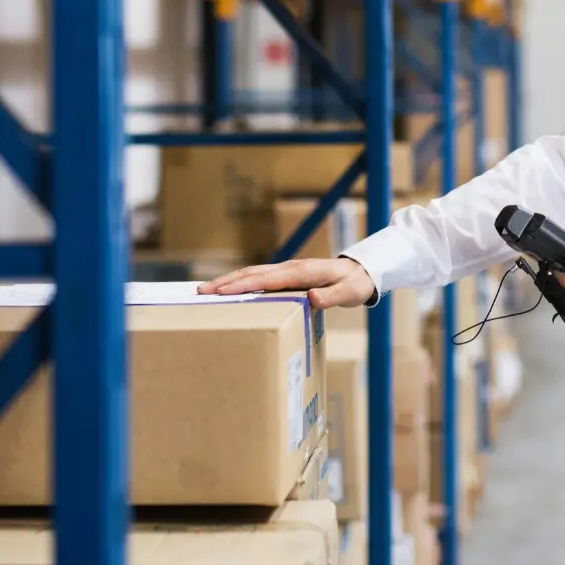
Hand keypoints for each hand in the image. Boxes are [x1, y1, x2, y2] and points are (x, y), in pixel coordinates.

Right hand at [199, 257, 375, 310]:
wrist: (362, 271)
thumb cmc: (355, 284)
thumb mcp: (349, 292)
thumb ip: (332, 296)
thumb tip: (312, 297)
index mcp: (303, 272)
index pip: (268, 279)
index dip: (244, 285)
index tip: (222, 292)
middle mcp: (291, 267)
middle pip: (253, 273)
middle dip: (226, 282)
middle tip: (201, 292)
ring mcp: (287, 269)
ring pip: (252, 273)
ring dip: (229, 281)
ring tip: (206, 290)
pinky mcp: (286, 274)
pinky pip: (258, 277)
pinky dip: (240, 281)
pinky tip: (227, 289)